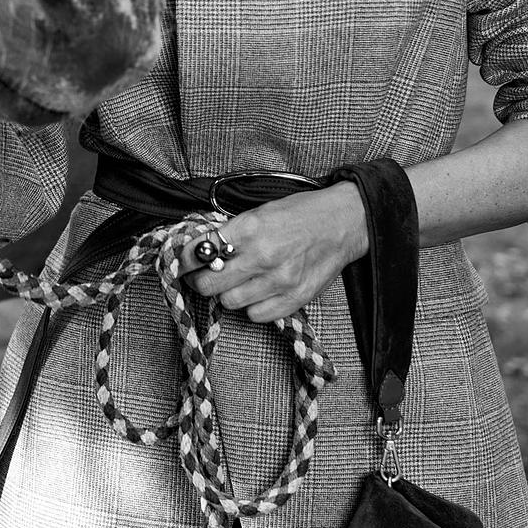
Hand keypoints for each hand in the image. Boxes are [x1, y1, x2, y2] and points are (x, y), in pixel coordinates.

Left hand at [185, 185, 368, 320]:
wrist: (343, 223)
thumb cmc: (300, 214)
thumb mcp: (259, 211)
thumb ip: (231, 232)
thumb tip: (200, 249)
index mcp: (250, 228)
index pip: (200, 252)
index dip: (186, 259)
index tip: (184, 262)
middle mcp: (263, 256)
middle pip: (209, 284)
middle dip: (200, 280)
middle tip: (204, 276)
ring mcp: (280, 281)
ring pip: (230, 302)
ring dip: (228, 294)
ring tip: (236, 282)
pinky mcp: (294, 299)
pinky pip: (256, 316)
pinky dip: (252, 307)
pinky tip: (258, 291)